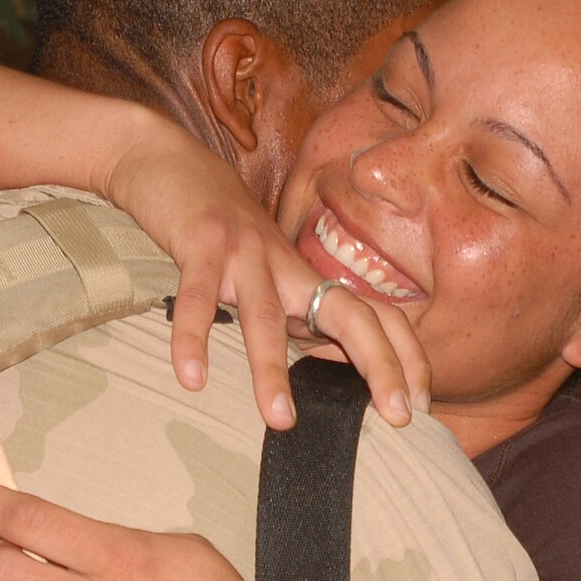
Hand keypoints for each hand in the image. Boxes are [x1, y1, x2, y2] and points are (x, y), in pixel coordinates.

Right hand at [97, 118, 429, 429]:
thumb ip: (285, 314)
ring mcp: (244, 251)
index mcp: (303, 277)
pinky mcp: (200, 242)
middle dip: (380, 364)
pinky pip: (196, 298)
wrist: (166, 160)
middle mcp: (286, 264)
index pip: (376, 316)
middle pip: (351, 314)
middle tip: (398, 418)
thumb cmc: (212, 230)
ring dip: (273, 370)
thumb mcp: (259, 274)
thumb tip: (315, 370)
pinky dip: (193, 337)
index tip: (415, 408)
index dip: (403, 358)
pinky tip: (191, 378)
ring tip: (280, 421)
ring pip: (267, 316)